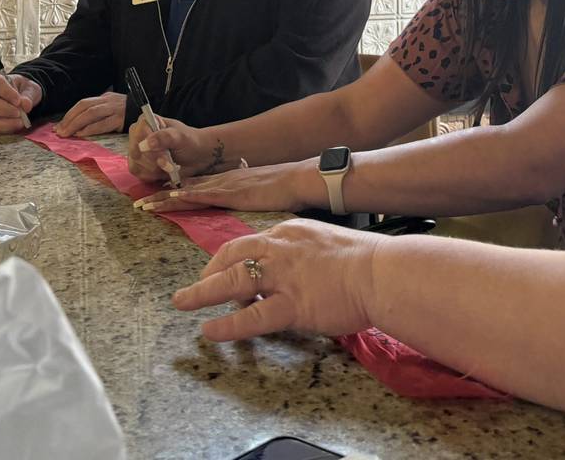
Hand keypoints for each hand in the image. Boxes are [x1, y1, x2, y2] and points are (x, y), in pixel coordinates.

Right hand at [0, 73, 40, 132]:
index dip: (6, 92)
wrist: (24, 99)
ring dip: (4, 122)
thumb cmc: (25, 91)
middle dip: (4, 109)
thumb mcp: (31, 89)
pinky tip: (16, 125)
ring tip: (20, 122)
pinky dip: (4, 128)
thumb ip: (29, 95)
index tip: (18, 100)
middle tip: (19, 113)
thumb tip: (25, 105)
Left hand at [56, 91, 126, 137]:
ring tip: (67, 133)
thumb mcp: (113, 107)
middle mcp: (108, 101)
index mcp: (105, 98)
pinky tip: (82, 134)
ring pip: (91, 114)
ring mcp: (115, 110)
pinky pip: (103, 124)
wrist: (148, 114)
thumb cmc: (128, 114)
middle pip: (84, 107)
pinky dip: (90, 129)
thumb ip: (99, 111)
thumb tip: (78, 124)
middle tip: (59, 131)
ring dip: (76, 124)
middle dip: (69, 119)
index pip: (83, 103)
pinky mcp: (121, 120)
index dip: (69, 114)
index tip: (59, 125)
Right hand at [128, 116, 215, 182]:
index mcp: (146, 122)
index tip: (165, 151)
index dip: (149, 144)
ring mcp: (137, 151)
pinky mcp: (139, 166)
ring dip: (156, 169)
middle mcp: (138, 135)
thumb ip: (165, 137)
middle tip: (170, 163)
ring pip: (136, 164)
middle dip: (155, 160)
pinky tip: (164, 171)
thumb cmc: (189, 142)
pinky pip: (139, 173)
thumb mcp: (181, 137)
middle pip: (136, 151)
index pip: (138, 132)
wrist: (195, 156)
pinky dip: (153, 176)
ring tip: (170, 166)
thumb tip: (147, 143)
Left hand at [133, 160, 318, 213]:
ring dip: (165, 199)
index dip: (175, 193)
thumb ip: (249, 198)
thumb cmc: (284, 189)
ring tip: (144, 206)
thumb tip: (245, 203)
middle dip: (162, 197)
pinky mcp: (232, 193)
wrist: (297, 179)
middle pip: (185, 189)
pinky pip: (204, 195)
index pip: (195, 188)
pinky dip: (186, 196)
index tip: (157, 198)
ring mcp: (224, 185)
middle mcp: (221, 181)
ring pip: (188, 192)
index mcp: (227, 182)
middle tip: (140, 205)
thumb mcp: (260, 194)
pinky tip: (171, 198)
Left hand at [172, 219, 383, 340]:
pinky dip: (227, 325)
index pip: (249, 242)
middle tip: (192, 288)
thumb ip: (304, 255)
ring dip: (202, 293)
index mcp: (289, 232)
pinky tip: (210, 330)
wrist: (382, 271)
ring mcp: (283, 277)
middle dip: (207, 271)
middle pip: (232, 255)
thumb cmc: (366, 260)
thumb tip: (294, 272)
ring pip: (232, 281)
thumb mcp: (327, 243)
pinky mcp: (292, 305)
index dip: (228, 257)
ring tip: (182, 303)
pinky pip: (251, 316)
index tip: (219, 270)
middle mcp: (280, 249)